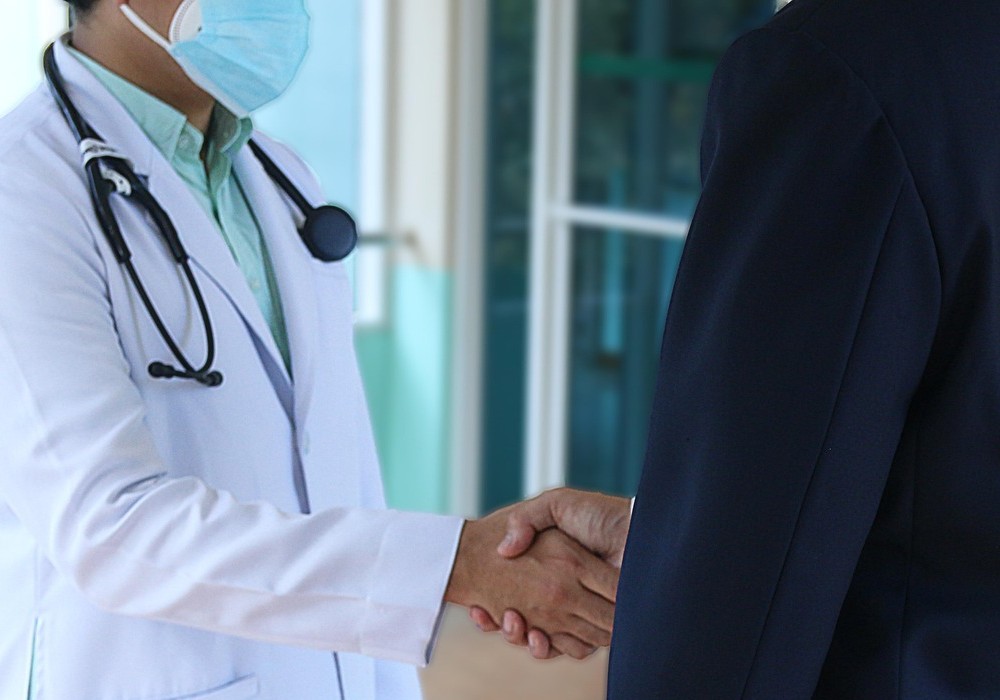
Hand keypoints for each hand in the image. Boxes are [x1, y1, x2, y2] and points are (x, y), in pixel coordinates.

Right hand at [445, 505, 618, 658]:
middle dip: (501, 622)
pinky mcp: (595, 628)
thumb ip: (527, 520)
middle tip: (484, 614)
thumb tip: (504, 550)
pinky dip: (545, 647)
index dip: (493, 602)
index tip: (477, 603)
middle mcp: (563, 593)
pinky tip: (532, 634)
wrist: (638, 530)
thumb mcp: (557, 504)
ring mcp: (578, 612)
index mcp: (553, 568)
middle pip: (523, 619)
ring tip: (509, 621)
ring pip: (540, 636)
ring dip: (517, 635)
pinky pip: (568, 647)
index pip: (515, 591)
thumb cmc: (600, 515)